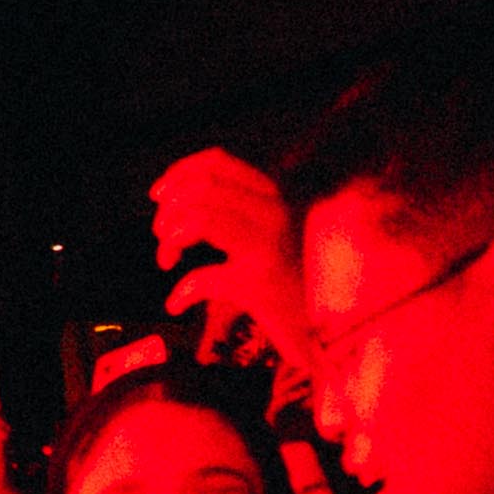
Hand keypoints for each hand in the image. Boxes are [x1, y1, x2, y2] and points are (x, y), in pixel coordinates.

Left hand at [149, 148, 309, 371]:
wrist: (335, 331)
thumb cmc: (297, 286)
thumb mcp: (269, 237)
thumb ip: (234, 213)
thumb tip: (174, 199)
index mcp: (275, 198)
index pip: (218, 162)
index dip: (178, 174)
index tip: (159, 195)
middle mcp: (276, 213)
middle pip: (201, 187)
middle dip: (168, 210)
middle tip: (162, 236)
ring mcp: (270, 247)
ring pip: (198, 218)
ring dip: (170, 239)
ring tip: (167, 260)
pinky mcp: (262, 285)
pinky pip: (203, 277)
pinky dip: (179, 292)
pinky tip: (177, 304)